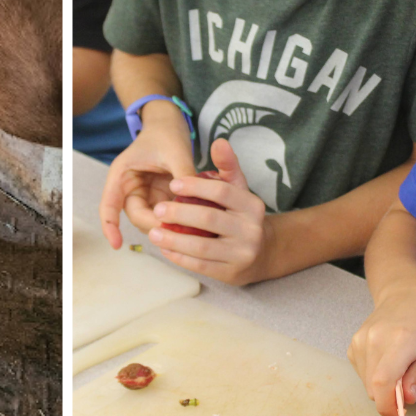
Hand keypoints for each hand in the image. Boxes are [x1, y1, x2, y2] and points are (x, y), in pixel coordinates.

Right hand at [97, 107, 194, 248]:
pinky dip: (179, 220)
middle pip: (137, 216)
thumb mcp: (175, 152)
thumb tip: (193, 204)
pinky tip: (194, 225)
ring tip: (191, 228)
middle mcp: (130, 188)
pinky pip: (167, 214)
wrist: (172, 124)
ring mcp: (146, 194)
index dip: (110, 227)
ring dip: (169, 224)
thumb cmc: (166, 134)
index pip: (109, 206)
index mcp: (122, 176)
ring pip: (153, 219)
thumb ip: (184, 176)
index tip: (116, 245)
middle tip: (179, 230)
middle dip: (155, 225)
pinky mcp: (161, 197)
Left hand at [146, 138, 275, 283]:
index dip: (196, 187)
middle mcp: (251, 230)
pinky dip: (179, 257)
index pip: (222, 192)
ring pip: (202, 247)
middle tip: (158, 210)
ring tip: (153, 233)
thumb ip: (228, 166)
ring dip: (173, 240)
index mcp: (252, 206)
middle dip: (179, 215)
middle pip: (209, 220)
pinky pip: (200, 265)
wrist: (262, 253)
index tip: (172, 184)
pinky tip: (164, 249)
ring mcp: (242, 254)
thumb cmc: (240, 215)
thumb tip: (219, 141)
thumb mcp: (238, 189)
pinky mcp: (231, 273)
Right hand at [347, 274, 415, 415]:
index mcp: (399, 341)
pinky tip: (387, 364)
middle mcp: (373, 341)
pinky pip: (361, 373)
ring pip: (366, 383)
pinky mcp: (352, 346)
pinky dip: (374, 378)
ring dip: (382, 389)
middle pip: (373, 387)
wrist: (404, 295)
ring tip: (400, 375)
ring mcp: (358, 342)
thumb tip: (407, 400)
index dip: (388, 406)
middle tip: (407, 398)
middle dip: (389, 400)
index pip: (383, 382)